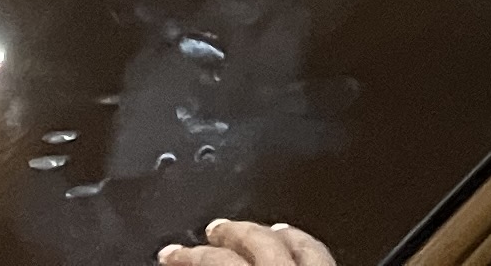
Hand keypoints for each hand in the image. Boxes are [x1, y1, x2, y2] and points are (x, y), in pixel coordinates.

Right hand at [161, 228, 334, 265]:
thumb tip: (192, 264)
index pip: (214, 260)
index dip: (187, 255)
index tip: (170, 254)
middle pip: (253, 240)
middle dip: (227, 233)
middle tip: (210, 232)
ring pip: (294, 240)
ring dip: (267, 231)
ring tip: (250, 228)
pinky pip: (319, 254)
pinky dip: (301, 244)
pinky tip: (293, 243)